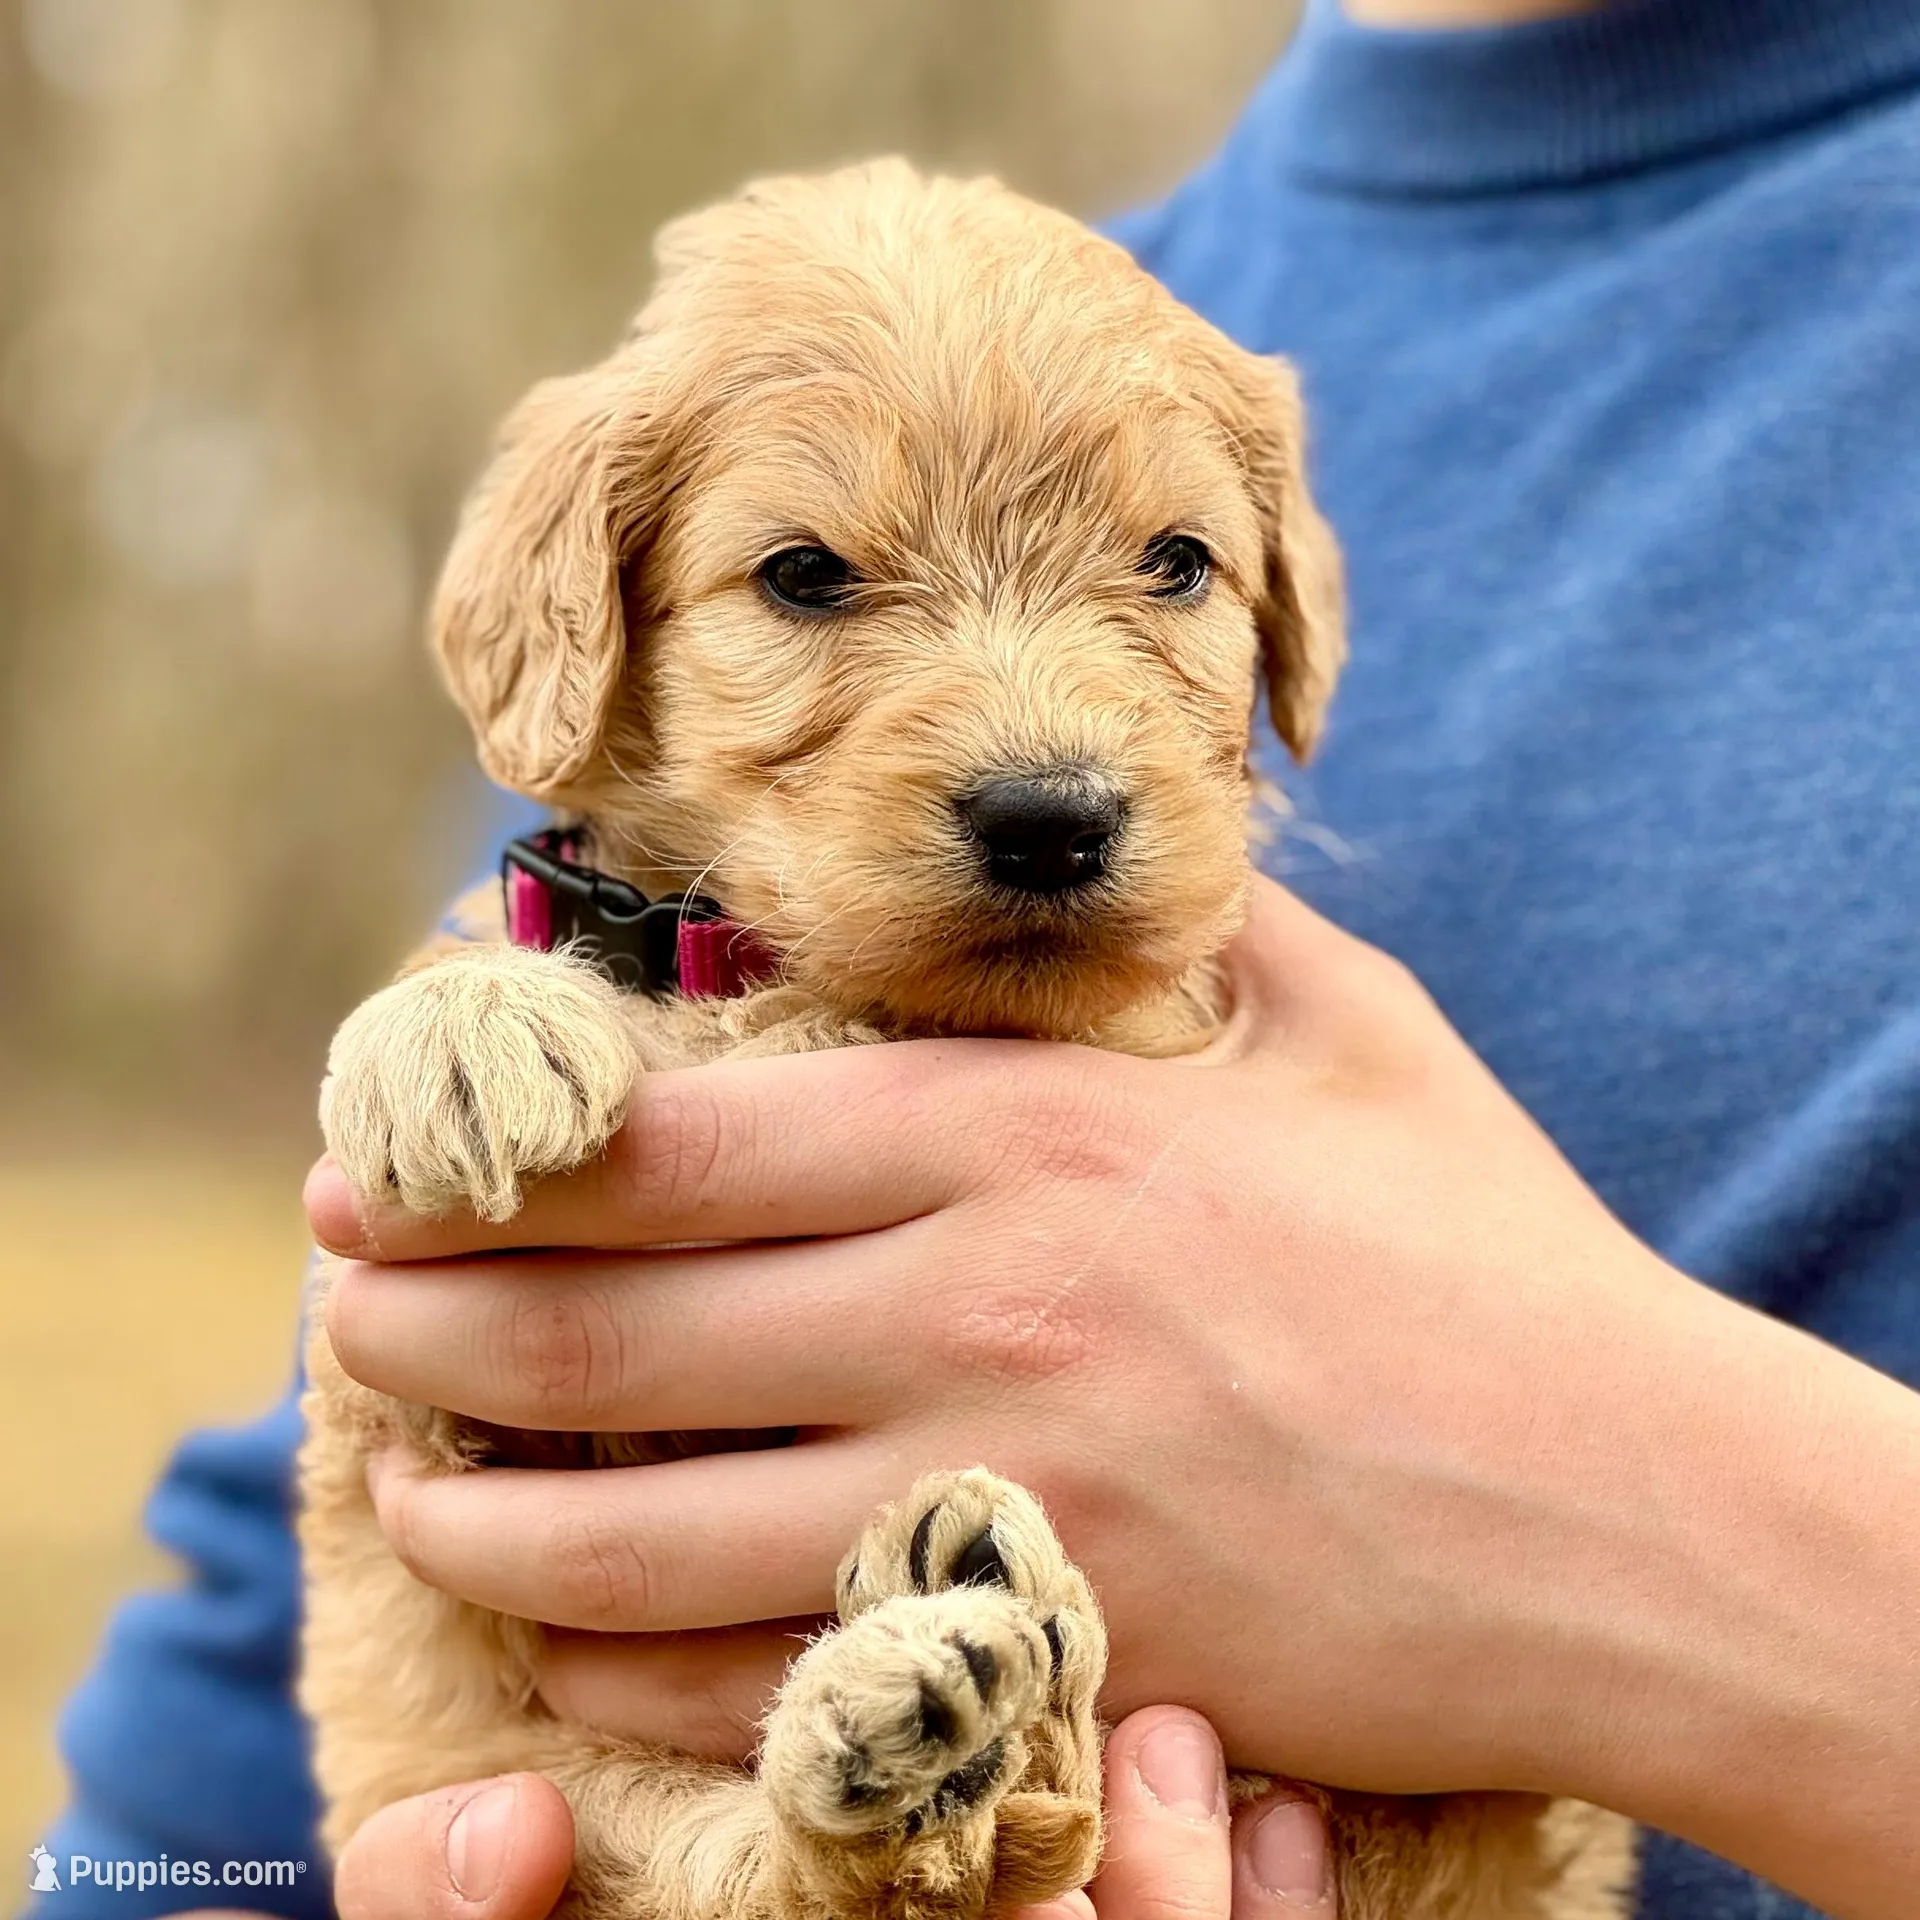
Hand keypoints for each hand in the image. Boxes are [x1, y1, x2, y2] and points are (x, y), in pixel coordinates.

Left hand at [311, 876, 1919, 1916]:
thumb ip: (1213, 936)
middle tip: (339, 1312)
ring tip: (408, 1492)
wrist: (1640, 1510)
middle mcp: (981, 1300)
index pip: (687, 1140)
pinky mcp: (1044, 1651)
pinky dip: (632, 1667)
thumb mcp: (1359, 1037)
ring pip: (645, 1523)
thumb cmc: (1494, 1255)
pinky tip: (572, 1644)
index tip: (389, 1158)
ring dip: (487, 1513)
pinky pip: (761, 1679)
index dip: (503, 1154)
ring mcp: (1002, 1489)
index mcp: (1033, 1133)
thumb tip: (1124, 860)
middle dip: (436, 1317)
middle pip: (617, 1326)